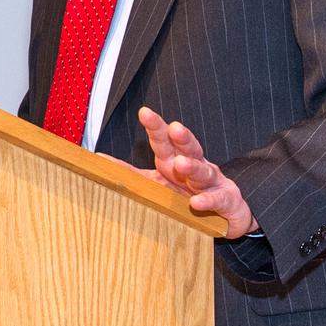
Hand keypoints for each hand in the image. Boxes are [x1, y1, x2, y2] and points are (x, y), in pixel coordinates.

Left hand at [137, 106, 259, 237]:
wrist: (225, 213)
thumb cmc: (186, 192)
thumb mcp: (157, 182)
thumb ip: (131, 172)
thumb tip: (99, 160)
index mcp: (173, 159)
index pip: (164, 140)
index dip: (156, 126)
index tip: (144, 112)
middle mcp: (194, 165)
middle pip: (187, 148)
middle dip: (180, 137)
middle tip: (173, 128)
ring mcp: (211, 181)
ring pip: (203, 171)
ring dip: (193, 167)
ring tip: (181, 164)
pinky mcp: (226, 199)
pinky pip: (217, 199)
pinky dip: (208, 200)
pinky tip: (197, 202)